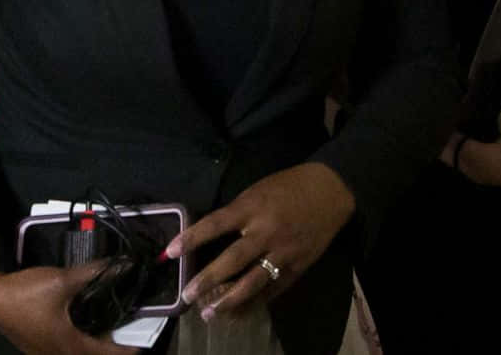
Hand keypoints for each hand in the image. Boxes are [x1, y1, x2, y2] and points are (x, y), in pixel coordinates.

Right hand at [0, 266, 138, 354]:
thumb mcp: (62, 280)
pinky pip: (66, 350)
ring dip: (95, 346)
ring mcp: (46, 354)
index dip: (129, 351)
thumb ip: (94, 272)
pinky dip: (80, 343)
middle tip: (129, 331)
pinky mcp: (37, 348)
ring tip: (110, 328)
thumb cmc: (26, 293)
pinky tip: (83, 326)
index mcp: (70, 345)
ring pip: (79, 354)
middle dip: (113, 348)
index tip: (143, 342)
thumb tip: (124, 265)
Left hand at [165, 163, 353, 320]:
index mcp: (252, 207)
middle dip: (207, 279)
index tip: (169, 252)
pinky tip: (238, 313)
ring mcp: (283, 252)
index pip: (214, 224)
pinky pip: (273, 289)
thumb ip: (237, 214)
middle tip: (187, 295)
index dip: (191, 238)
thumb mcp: (256, 192)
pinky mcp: (298, 266)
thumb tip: (212, 237)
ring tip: (209, 313)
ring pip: (253, 282)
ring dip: (229, 300)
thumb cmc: (287, 187)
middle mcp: (265, 231)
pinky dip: (255, 303)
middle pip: (232, 260)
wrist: (330, 191)